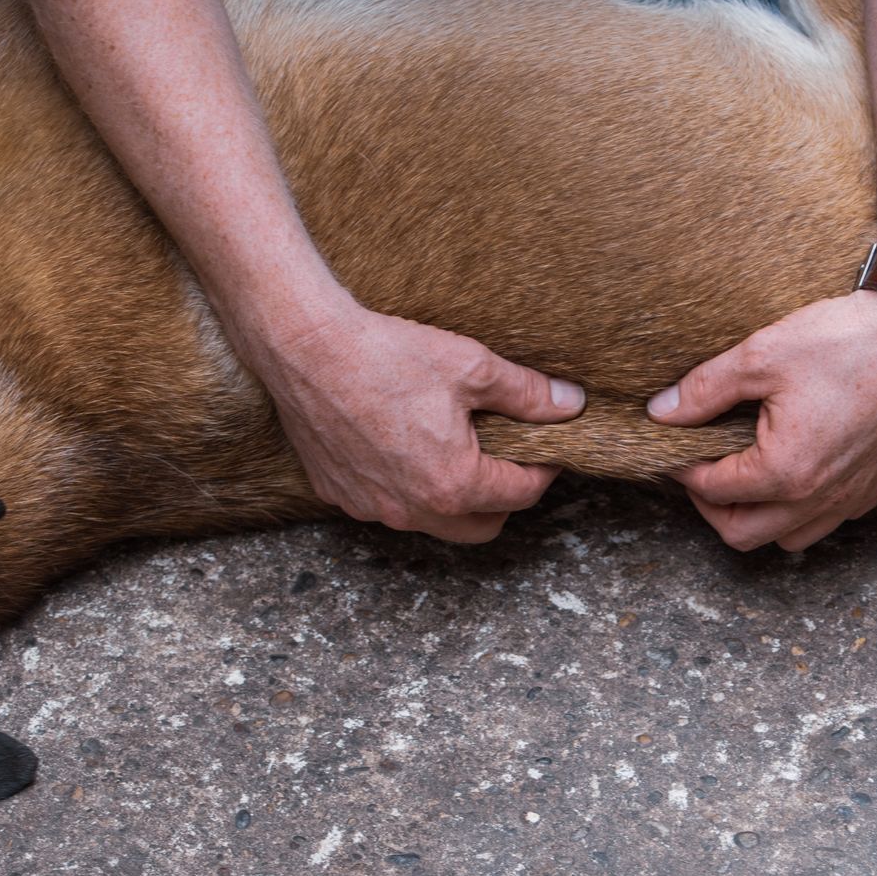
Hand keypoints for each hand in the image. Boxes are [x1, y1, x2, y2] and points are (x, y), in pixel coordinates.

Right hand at [252, 293, 585, 543]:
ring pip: (431, 521)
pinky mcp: (338, 494)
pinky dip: (404, 487)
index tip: (546, 446)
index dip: (543, 468)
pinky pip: (385, 505)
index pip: (522, 494)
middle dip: (503, 499)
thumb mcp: (471, 366)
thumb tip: (571, 403)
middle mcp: (413, 509)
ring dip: (452, 498)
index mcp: (454, 484)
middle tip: (506, 458)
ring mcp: (371, 507)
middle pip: (482, 528)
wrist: (306, 347)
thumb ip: (527, 393)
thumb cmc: (387, 355)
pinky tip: (401, 446)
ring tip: (453, 451)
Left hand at [647, 289, 876, 550]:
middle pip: (744, 534)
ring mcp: (856, 496)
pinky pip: (832, 518)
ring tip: (746, 476)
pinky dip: (802, 508)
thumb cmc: (844, 340)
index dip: (684, 469)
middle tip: (703, 470)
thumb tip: (660, 412)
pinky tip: (795, 468)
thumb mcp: (761, 356)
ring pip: (790, 537)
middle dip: (713, 508)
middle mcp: (822, 497)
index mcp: (785, 471)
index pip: (714, 490)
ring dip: (759, 516)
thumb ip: (704, 390)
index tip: (676, 447)